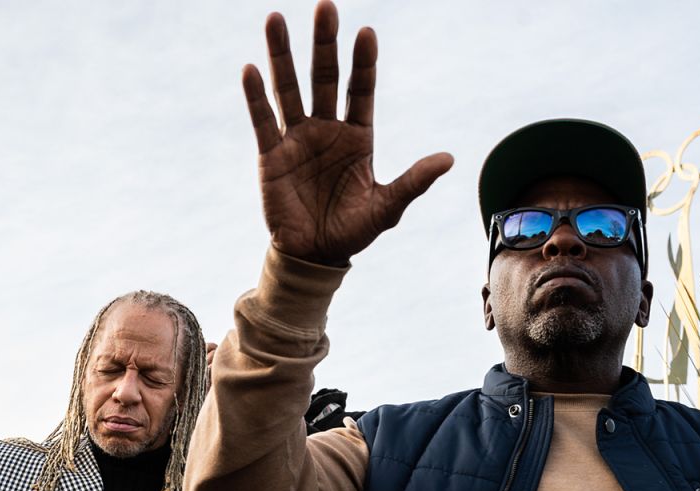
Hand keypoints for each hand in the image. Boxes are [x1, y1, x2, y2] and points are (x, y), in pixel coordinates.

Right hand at [244, 1, 452, 265]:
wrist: (314, 256)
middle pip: (325, 78)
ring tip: (275, 19)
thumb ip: (413, 181)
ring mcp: (297, 139)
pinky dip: (256, 96)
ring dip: (282, 55)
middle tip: (326, 6)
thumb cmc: (352, 232)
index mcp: (357, 137)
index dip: (363, 62)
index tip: (365, 32)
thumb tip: (448, 158)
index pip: (361, 90)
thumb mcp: (387, 207)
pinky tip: (251, 70)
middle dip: (324, 43)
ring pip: (289, 88)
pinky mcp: (271, 156)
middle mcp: (327, 130)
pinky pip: (264, 120)